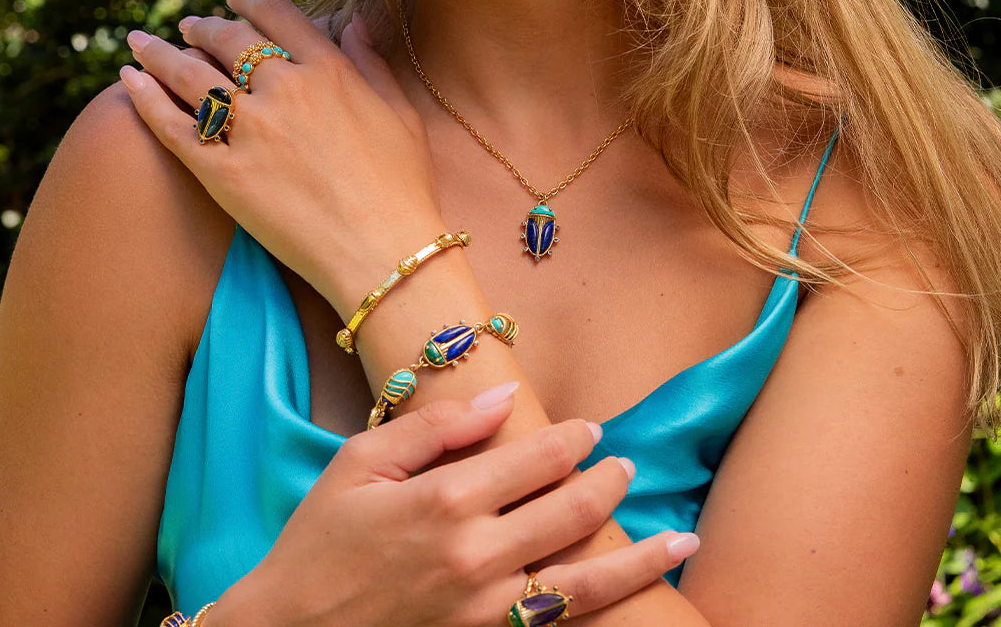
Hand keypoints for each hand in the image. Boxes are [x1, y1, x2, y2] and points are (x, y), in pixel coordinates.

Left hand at [119, 0, 441, 303]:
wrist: (381, 250)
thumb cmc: (402, 187)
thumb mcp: (400, 114)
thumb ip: (372, 62)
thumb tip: (355, 21)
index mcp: (329, 71)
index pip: (278, 15)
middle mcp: (285, 89)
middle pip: (229, 40)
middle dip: (204, 26)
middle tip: (188, 25)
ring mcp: (251, 130)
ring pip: (191, 74)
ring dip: (161, 52)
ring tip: (142, 43)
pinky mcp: (222, 172)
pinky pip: (172, 125)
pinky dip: (144, 96)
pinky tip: (127, 78)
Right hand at [206, 385, 696, 626]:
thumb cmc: (322, 539)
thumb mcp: (362, 461)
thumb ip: (436, 426)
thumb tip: (504, 394)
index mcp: (445, 500)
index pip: (534, 458)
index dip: (571, 439)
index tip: (592, 427)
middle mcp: (475, 557)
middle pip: (568, 512)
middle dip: (608, 484)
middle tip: (628, 465)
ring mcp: (483, 612)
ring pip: (581, 584)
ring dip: (635, 560)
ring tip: (678, 542)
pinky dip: (598, 610)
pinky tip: (629, 596)